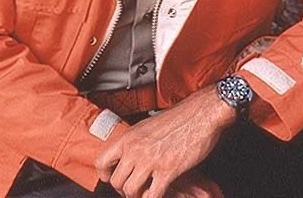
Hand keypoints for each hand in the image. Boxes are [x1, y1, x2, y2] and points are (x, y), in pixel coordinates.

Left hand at [95, 85, 234, 197]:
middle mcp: (136, 148)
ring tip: (147, 192)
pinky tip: (161, 192)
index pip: (102, 162)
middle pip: (115, 182)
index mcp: (130, 136)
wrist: (200, 113)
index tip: (114, 178)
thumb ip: (136, 140)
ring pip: (130, 191)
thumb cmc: (179, 117)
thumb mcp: (149, 125)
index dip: (106, 175)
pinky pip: (152, 196)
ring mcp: (150, 160)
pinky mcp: (167, 170)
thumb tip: (130, 154)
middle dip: (124, 190)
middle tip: (135, 188)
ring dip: (138, 196)